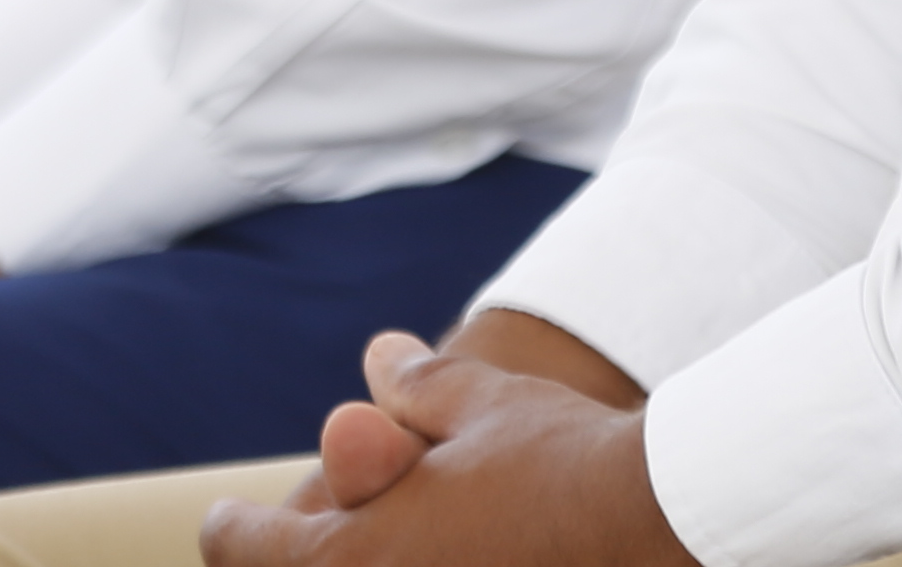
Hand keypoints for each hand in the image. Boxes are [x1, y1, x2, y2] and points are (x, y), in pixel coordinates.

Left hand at [201, 328, 685, 566]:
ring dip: (367, 565)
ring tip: (400, 543)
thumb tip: (382, 357)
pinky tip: (466, 554)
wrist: (664, 524)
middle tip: (317, 533)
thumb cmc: (561, 457)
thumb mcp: (477, 404)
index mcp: (347, 556)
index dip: (238, 526)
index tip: (237, 517)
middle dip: (301, 555)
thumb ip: (414, 388)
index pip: (241, 549)